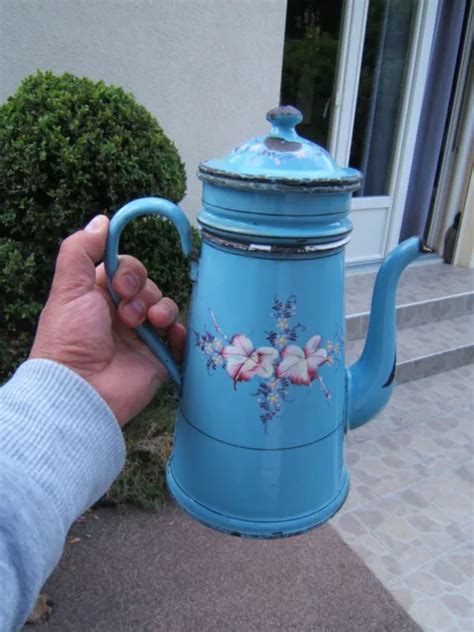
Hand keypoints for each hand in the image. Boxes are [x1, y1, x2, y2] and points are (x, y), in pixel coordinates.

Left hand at [30, 215, 185, 424]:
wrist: (82, 389)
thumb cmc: (71, 337)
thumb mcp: (68, 287)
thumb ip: (81, 249)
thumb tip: (103, 220)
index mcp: (98, 296)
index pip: (126, 269)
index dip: (129, 271)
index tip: (119, 285)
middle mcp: (121, 314)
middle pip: (149, 285)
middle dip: (143, 293)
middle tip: (127, 313)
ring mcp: (142, 337)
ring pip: (166, 307)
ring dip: (161, 310)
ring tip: (148, 325)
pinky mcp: (159, 358)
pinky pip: (180, 337)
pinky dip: (179, 333)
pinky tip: (168, 335)